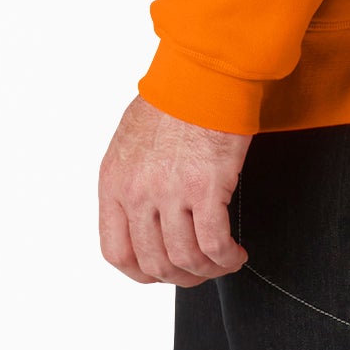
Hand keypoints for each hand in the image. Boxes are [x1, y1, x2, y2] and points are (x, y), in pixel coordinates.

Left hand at [98, 94, 250, 285]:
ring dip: (207, 270)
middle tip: (200, 270)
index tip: (162, 271)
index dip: (142, 272)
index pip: (117, 252)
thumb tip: (144, 218)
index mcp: (114, 183)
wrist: (204, 74)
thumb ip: (132, 183)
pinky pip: (214, 244)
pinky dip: (227, 258)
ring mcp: (169, 192)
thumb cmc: (175, 100)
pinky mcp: (206, 188)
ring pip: (186, 259)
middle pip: (154, 262)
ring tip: (223, 261)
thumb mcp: (132, 143)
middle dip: (181, 275)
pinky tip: (235, 253)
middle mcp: (136, 192)